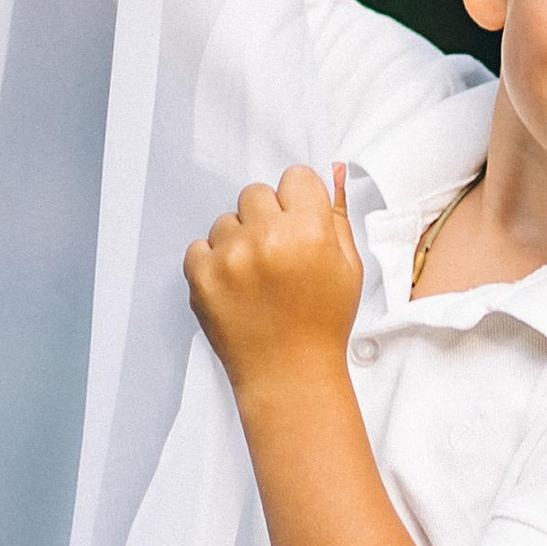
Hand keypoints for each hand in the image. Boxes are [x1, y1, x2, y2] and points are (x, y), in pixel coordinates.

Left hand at [184, 163, 362, 396]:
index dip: (298, 203)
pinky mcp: (201, 276)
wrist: (288, 374)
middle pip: (256, 193)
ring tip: (256, 278)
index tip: (299, 226)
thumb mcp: (347, 268)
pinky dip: (213, 263)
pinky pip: (199, 246)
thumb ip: (337, 215)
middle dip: (267, 218)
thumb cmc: (321, 324)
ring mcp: (230, 257)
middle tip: (277, 256)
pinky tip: (236, 288)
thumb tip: (333, 170)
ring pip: (226, 220)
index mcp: (309, 231)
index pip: (295, 177)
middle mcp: (267, 237)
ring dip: (238, 241)